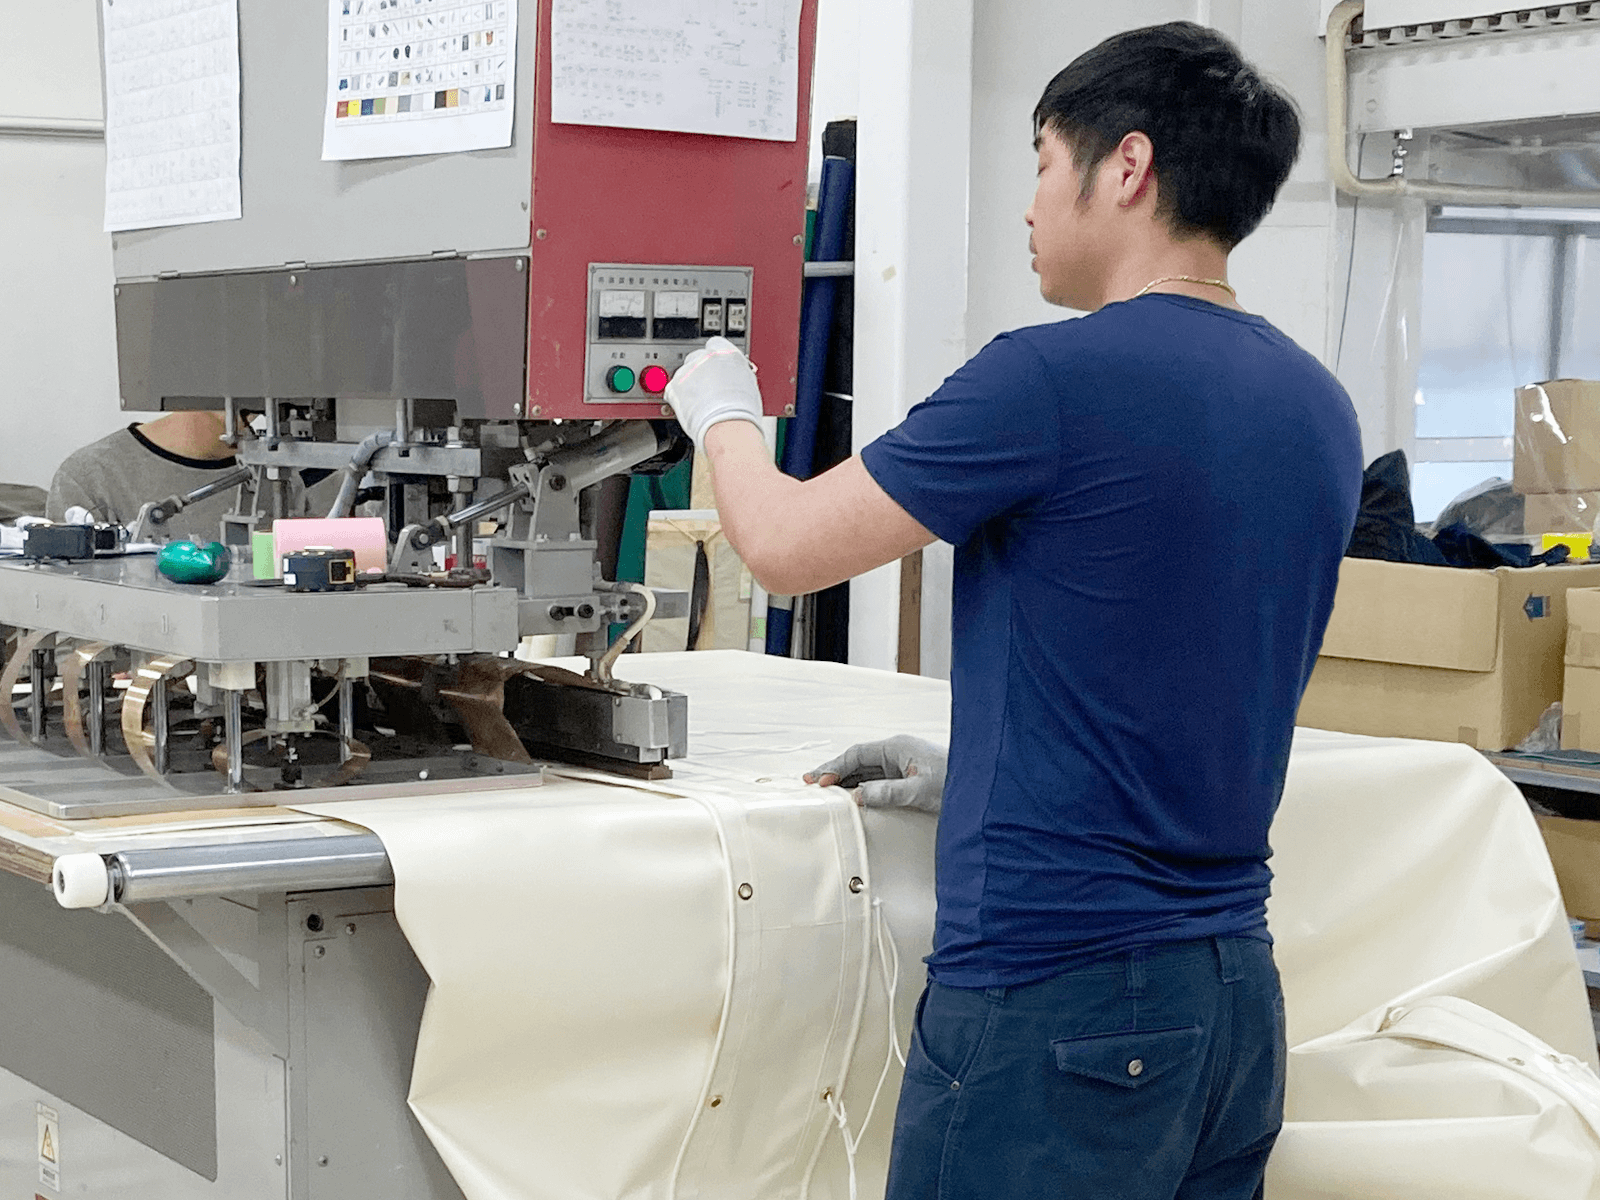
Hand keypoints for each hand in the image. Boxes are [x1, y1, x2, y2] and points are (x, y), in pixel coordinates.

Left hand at [663, 336, 764, 446]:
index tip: (715, 368)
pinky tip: (690, 408)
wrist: (728, 426)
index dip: (714, 359)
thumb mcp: (748, 384)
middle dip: (700, 371)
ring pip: (684, 374)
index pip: (715, 344)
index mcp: (726, 353)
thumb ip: (736, 372)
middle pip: (696, 357)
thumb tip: (734, 375)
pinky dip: (678, 398)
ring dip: (689, 385)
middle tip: (708, 389)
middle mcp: (706, 357)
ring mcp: (688, 371)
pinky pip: (673, 389)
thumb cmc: (742, 412)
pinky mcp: (674, 386)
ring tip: (700, 404)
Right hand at [804, 735, 947, 813]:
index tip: (820, 782)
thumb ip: (888, 793)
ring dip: (844, 782)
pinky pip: (876, 782)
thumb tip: (857, 796)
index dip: (836, 768)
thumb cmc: (957, 782)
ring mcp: (901, 766)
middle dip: (833, 772)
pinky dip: (860, 789)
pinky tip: (849, 799)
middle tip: (808, 783)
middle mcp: (897, 753)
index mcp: (897, 747)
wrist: (983, 788)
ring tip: (821, 792)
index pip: (857, 754)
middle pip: (856, 761)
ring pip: (864, 772)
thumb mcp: (920, 790)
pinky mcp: (907, 779)